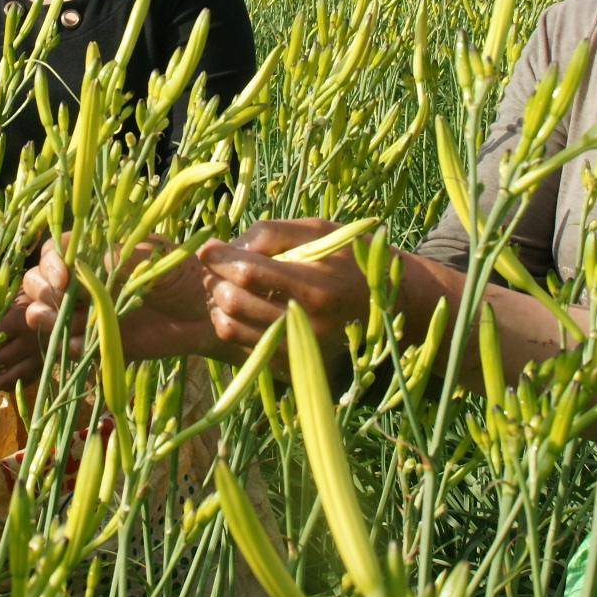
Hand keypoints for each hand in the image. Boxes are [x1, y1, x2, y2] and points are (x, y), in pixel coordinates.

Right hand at [0, 236, 226, 387]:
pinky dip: (71, 345)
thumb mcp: (155, 257)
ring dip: (49, 319)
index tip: (64, 277)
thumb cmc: (182, 272)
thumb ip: (122, 259)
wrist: (206, 312)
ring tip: (69, 323)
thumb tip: (88, 267)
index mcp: (94, 252)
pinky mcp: (97, 342)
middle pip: (37, 282)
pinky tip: (86, 344)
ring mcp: (87, 313)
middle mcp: (82, 281)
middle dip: (44, 292)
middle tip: (64, 300)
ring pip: (45, 314)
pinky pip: (70, 345)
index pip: (54, 250)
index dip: (51, 262)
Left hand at [200, 218, 366, 355]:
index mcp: (317, 287)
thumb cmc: (353, 259)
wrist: (390, 307)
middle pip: (236, 302)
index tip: (206, 247)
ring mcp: (300, 350)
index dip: (220, 258)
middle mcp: (308, 324)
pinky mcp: (294, 364)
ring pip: (233, 329)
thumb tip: (231, 245)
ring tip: (223, 285)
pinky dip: (231, 326)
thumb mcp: (321, 231)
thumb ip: (275, 233)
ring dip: (217, 304)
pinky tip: (237, 308)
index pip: (250, 273)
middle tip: (214, 267)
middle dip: (215, 281)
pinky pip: (245, 347)